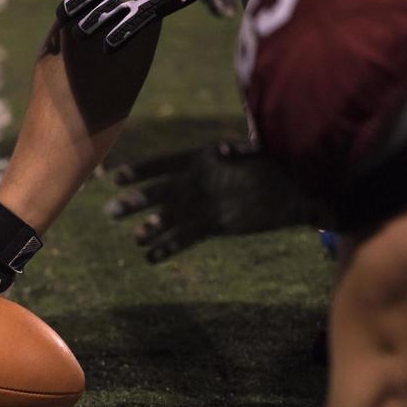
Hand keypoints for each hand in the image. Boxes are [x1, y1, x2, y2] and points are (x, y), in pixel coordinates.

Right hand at [107, 139, 320, 261]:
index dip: (141, 171)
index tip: (117, 178)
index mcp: (201, 159)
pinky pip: (186, 237)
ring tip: (138, 239)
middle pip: (160, 193)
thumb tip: (224, 150)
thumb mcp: (257, 152)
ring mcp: (202, 205)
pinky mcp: (213, 225)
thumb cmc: (276, 162)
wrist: (296, 188)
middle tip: (111, 211)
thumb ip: (240, 150)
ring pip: (170, 218)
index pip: (164, 163)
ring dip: (152, 229)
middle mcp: (196, 183)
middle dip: (135, 202)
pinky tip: (151, 256)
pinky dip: (168, 247)